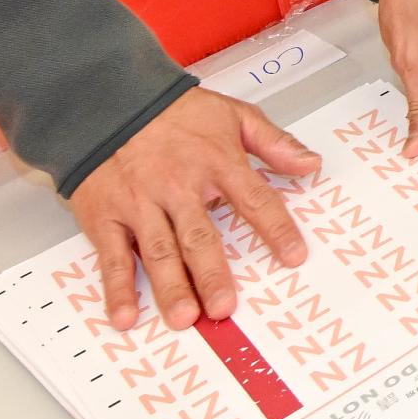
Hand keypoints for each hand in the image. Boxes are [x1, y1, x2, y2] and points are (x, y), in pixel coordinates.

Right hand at [69, 90, 314, 331]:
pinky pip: (113, 256)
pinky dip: (117, 288)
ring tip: (184, 317)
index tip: (294, 256)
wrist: (106, 100)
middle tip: (223, 307)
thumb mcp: (232, 114)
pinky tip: (125, 315)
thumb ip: (273, 142)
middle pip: (199, 236)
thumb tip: (310, 163)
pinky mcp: (106, 216)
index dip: (276, 228)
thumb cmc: (173, 112)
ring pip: (158, 251)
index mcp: (216, 162)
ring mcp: (140, 204)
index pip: (254, 199)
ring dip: (171, 286)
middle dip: (211, 274)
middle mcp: (178, 187)